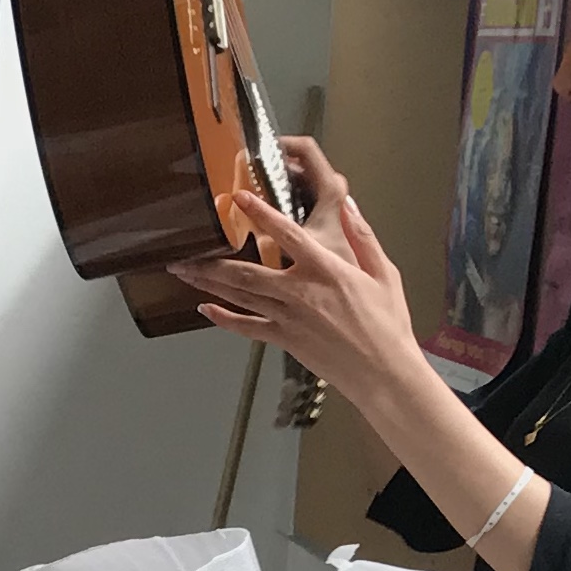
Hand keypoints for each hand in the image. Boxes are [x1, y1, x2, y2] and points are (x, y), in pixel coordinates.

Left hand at [169, 149, 430, 414]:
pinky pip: (247, 328)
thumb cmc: (388, 324)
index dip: (260, 214)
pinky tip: (205, 310)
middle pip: (245, 272)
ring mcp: (288, 318)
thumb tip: (348, 207)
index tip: (238, 198)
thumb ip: (363, 237)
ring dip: (208, 284)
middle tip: (184, 251)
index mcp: (326, 270)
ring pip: (240, 296)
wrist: (383, 372)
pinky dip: (223, 319)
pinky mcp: (284, 340)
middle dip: (211, 261)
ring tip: (183, 272)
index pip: (287, 234)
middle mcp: (300, 292)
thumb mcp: (384, 273)